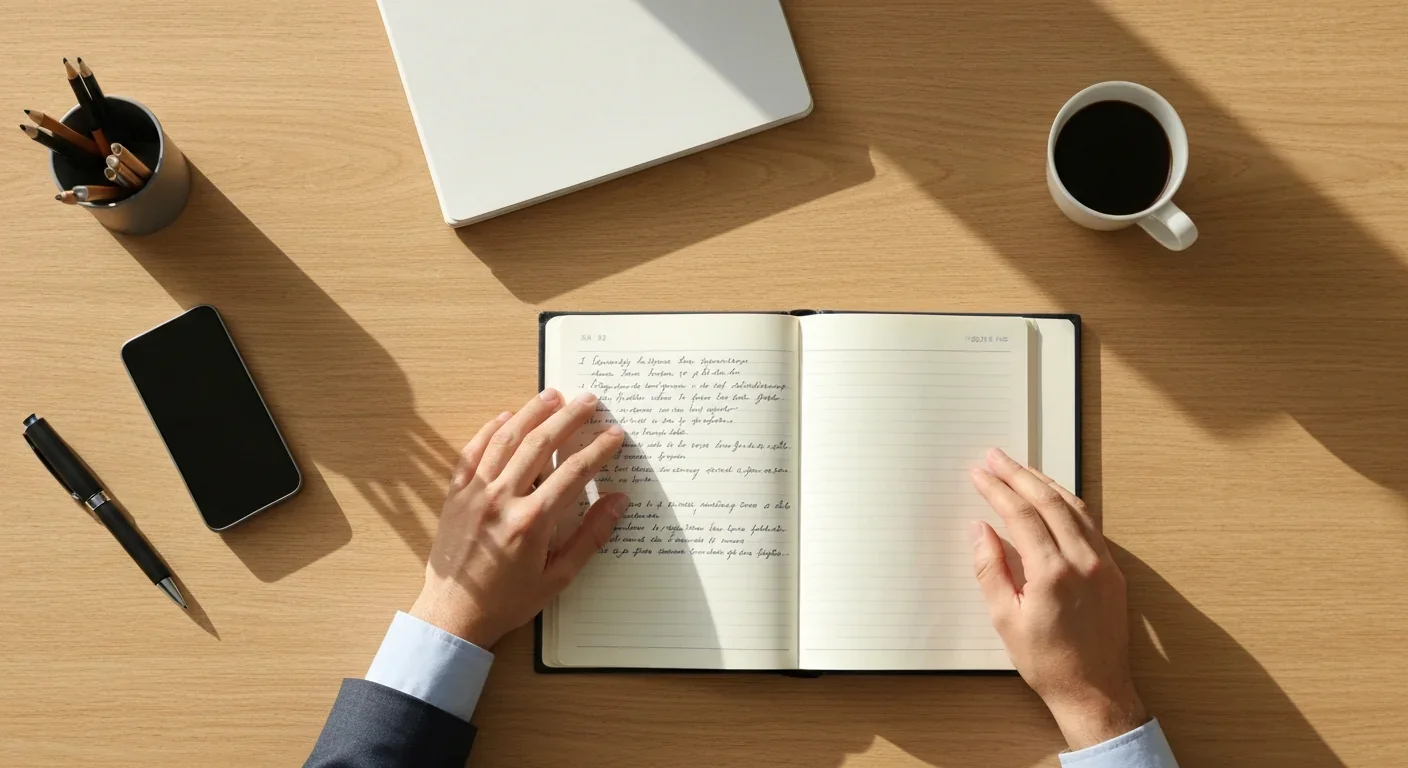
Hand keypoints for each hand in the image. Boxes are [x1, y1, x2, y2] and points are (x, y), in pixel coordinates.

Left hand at [410, 389, 626, 647]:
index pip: (574, 472)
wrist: (453, 614)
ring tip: (552, 395)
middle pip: (541, 443)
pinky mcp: (455, 494)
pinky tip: (505, 416)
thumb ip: (590, 537)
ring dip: (531, 412)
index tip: (615, 434)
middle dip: (568, 417)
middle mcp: (502, 499)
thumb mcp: (558, 577)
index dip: (598, 449)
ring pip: (506, 438)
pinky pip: (472, 452)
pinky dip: (489, 430)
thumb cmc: (507, 601)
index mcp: (532, 521)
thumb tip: (617, 502)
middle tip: (588, 400)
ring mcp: (475, 493)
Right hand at [969, 448, 1146, 750]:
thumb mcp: (1004, 619)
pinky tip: (1053, 497)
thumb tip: (980, 530)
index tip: (979, 473)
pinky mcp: (1113, 570)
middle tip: (995, 457)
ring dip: (1044, 482)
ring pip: (1073, 507)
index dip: (997, 489)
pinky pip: (1090, 524)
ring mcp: (1103, 563)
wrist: (1095, 690)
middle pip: (1048, 501)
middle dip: (1018, 474)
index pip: (1021, 515)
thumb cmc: (1048, 662)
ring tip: (1021, 468)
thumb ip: (990, 568)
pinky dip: (1067, 503)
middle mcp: (1083, 560)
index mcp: (1053, 572)